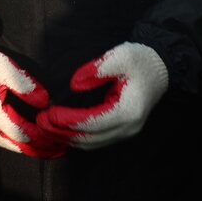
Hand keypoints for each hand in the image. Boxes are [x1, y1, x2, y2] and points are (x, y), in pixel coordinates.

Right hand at [0, 41, 63, 157]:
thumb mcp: (5, 69)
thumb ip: (26, 86)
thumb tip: (45, 103)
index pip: (21, 133)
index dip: (40, 136)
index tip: (58, 137)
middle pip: (15, 146)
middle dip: (38, 149)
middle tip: (59, 150)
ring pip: (7, 144)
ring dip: (28, 148)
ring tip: (48, 149)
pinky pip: (1, 138)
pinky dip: (17, 141)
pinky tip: (29, 140)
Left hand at [40, 42, 168, 149]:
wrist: (161, 68)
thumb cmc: (140, 60)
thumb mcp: (120, 56)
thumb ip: (96, 69)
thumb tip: (74, 84)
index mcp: (128, 110)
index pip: (92, 123)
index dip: (68, 120)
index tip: (49, 113)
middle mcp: (128, 127)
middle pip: (90, 139)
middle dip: (62, 132)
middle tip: (40, 122)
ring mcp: (126, 132)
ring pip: (91, 144)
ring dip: (67, 137)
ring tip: (46, 127)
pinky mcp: (122, 131)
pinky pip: (96, 141)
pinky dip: (77, 137)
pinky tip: (62, 130)